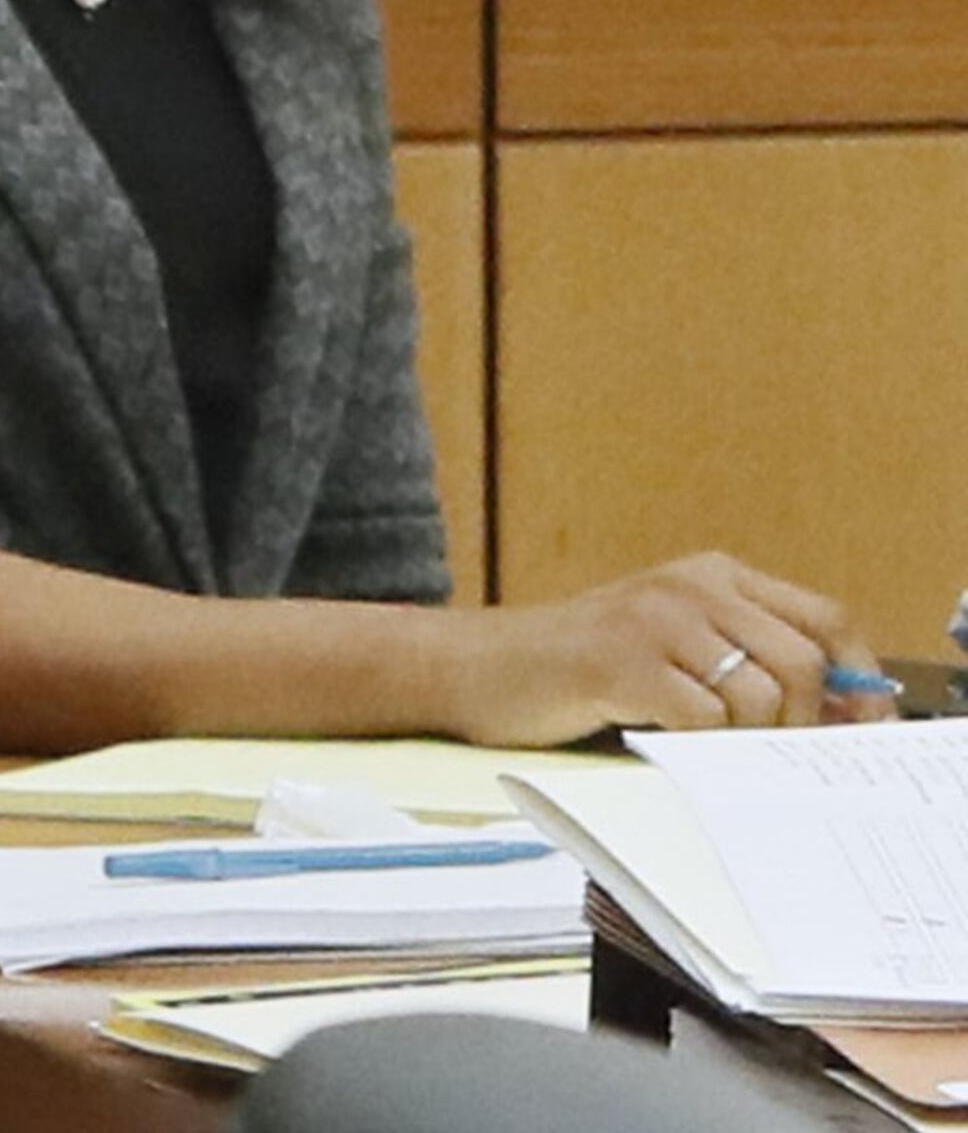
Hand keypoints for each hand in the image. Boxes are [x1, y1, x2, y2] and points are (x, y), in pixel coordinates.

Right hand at [432, 552, 872, 745]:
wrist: (470, 667)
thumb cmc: (574, 670)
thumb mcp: (672, 649)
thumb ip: (750, 661)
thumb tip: (845, 710)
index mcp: (711, 576)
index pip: (826, 619)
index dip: (857, 679)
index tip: (859, 728)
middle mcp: (690, 585)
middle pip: (804, 660)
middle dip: (799, 722)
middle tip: (763, 752)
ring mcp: (654, 620)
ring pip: (759, 695)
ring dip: (741, 741)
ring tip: (696, 746)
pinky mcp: (620, 661)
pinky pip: (702, 719)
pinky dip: (693, 746)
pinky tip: (656, 738)